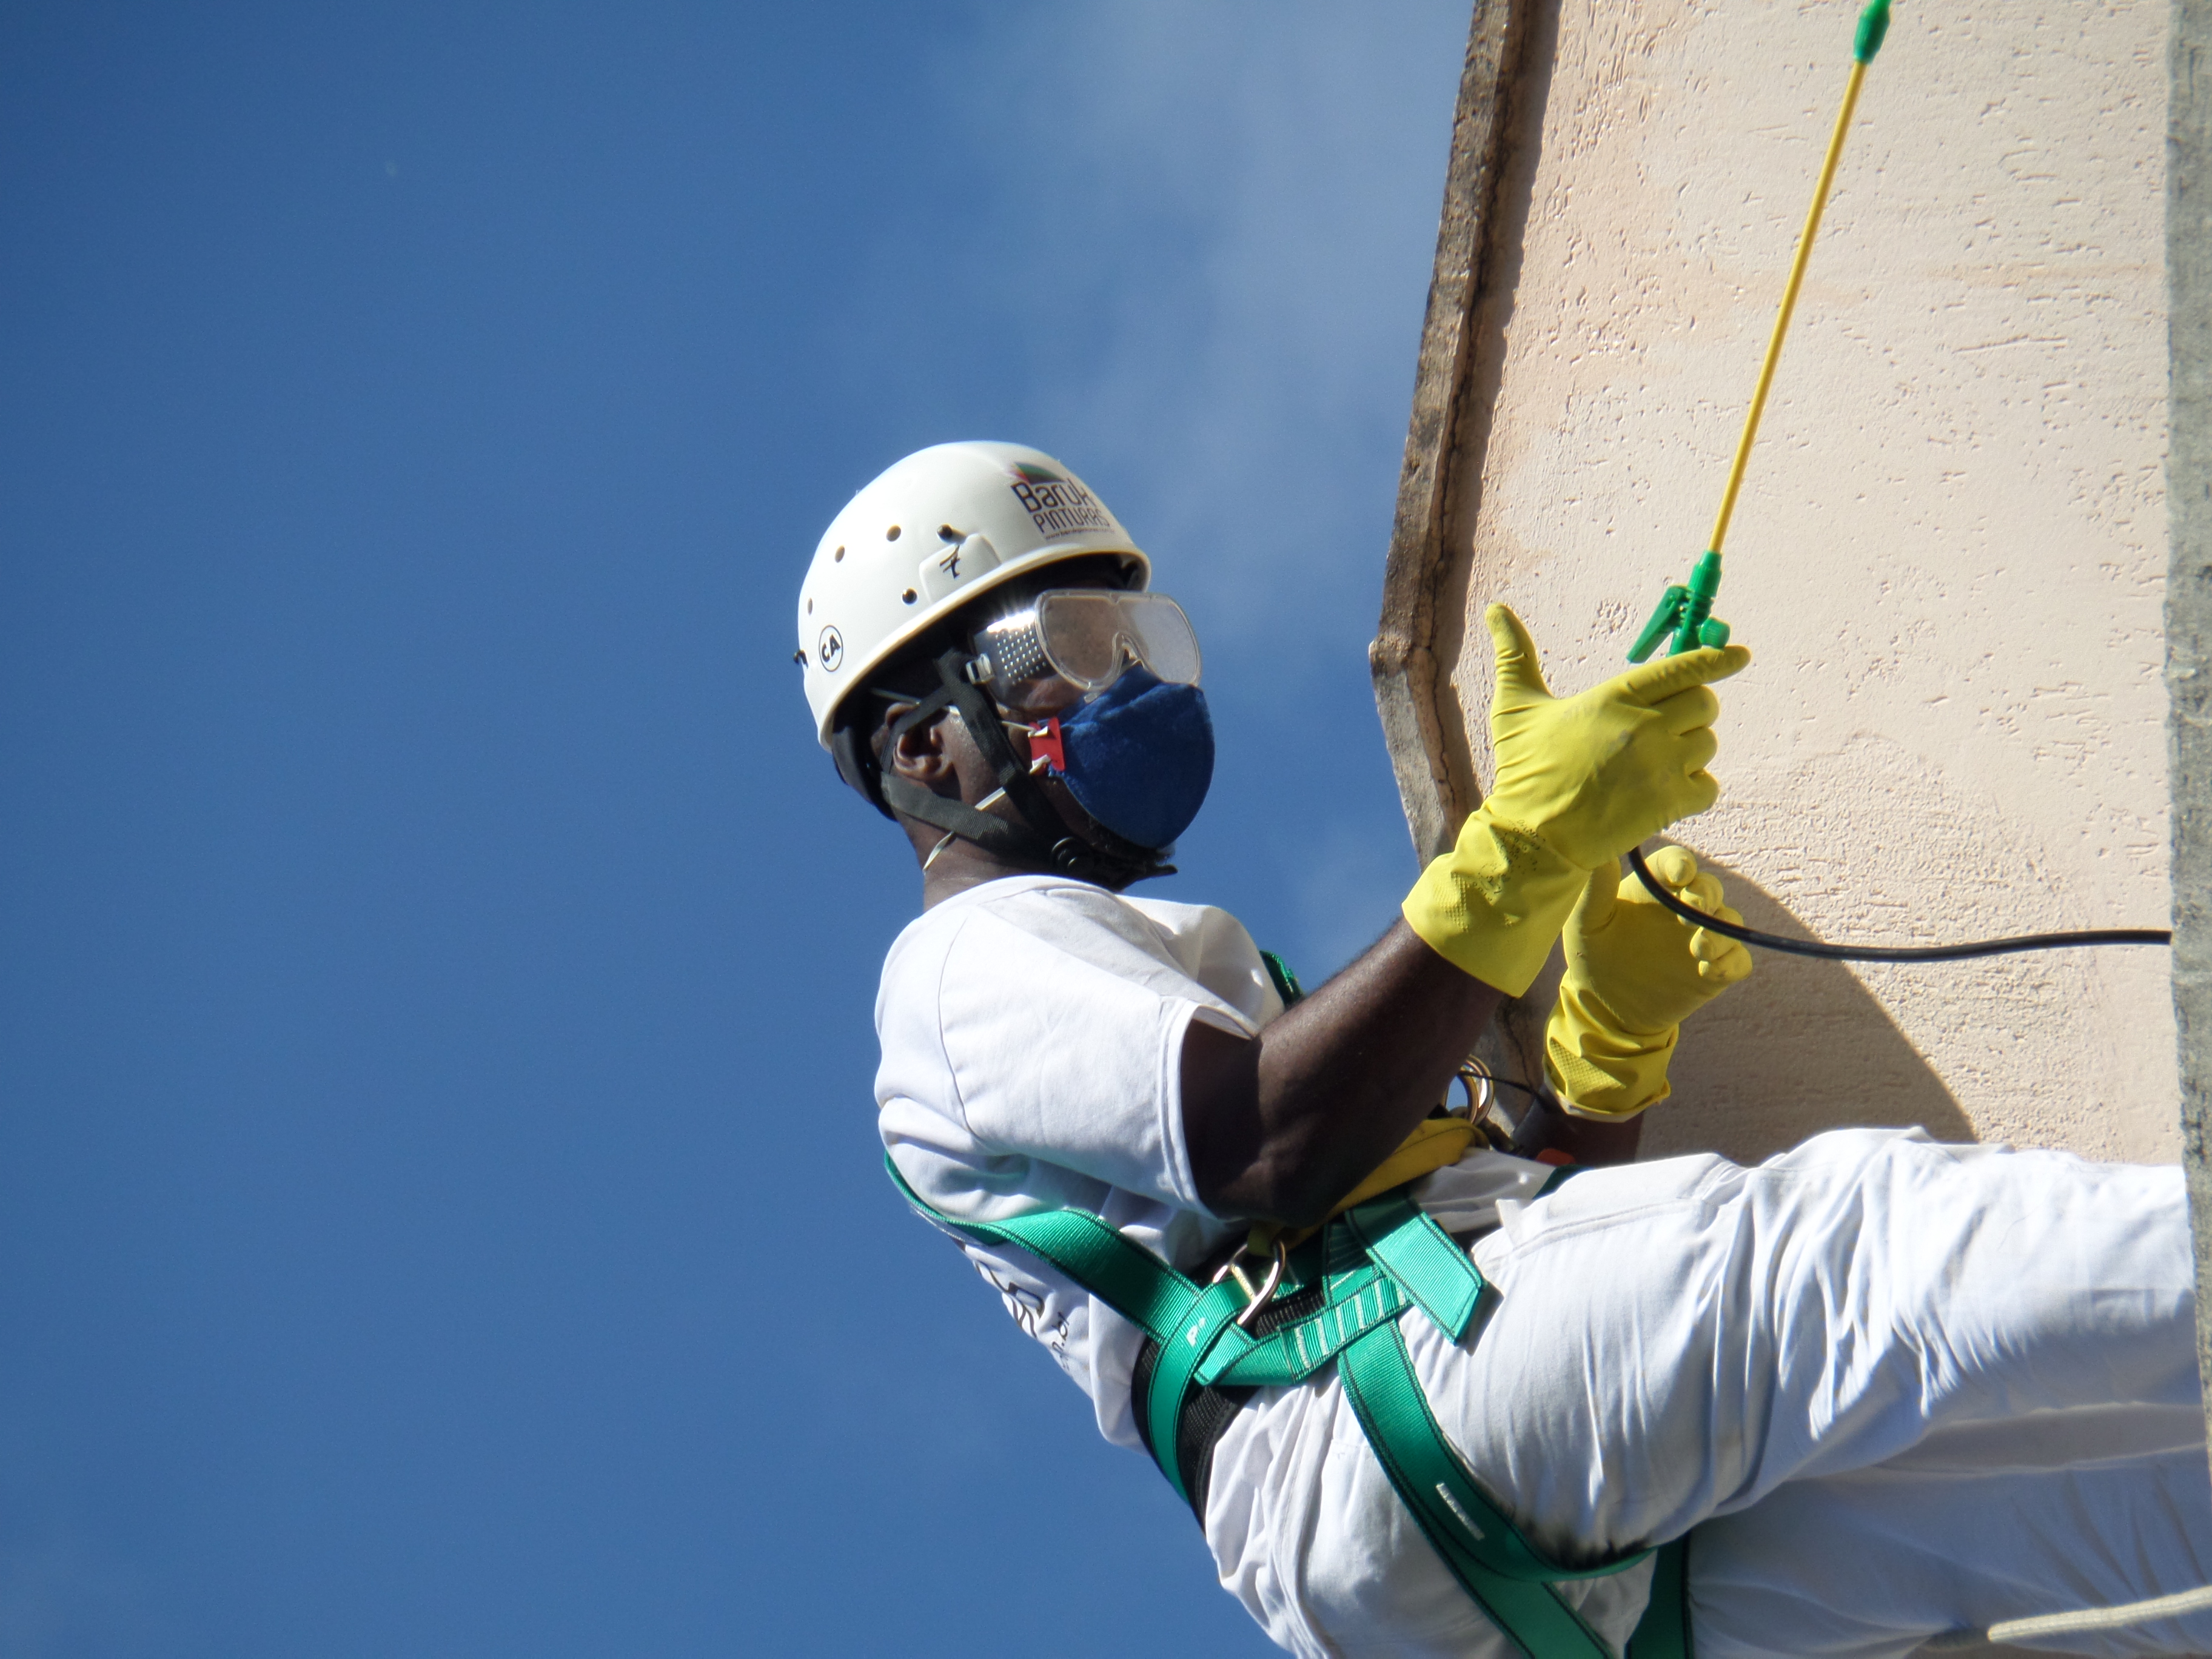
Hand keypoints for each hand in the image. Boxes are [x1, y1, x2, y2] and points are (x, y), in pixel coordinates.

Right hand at [1402, 607, 1749, 996]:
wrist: (1532, 837)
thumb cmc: (1523, 769)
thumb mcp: (1515, 707)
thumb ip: (1514, 654)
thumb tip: (1495, 609)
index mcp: (1614, 697)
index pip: (1683, 668)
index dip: (1716, 659)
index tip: (1739, 655)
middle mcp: (1644, 726)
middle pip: (1705, 703)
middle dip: (1691, 710)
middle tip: (1665, 725)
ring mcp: (1660, 766)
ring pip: (1708, 743)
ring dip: (1689, 750)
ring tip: (1654, 762)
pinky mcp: (1668, 804)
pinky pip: (1709, 786)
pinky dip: (1694, 788)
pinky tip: (1664, 790)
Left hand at [1563, 845, 1752, 1032]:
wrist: (1603, 1007)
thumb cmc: (1591, 955)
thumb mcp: (1586, 921)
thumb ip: (1595, 888)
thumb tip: (1602, 852)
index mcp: (1653, 888)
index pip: (1676, 863)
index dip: (1682, 864)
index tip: (1679, 874)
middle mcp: (1682, 908)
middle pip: (1709, 888)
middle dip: (1707, 894)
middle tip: (1693, 909)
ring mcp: (1701, 938)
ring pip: (1730, 922)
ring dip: (1721, 931)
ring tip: (1700, 947)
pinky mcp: (1713, 972)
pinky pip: (1739, 961)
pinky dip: (1732, 963)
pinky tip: (1709, 971)